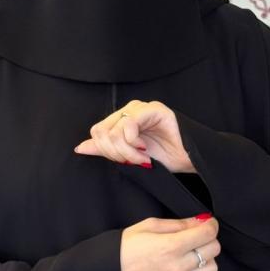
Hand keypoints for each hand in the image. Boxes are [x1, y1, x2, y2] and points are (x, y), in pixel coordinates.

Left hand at [73, 99, 194, 172]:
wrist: (189, 159)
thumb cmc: (164, 156)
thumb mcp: (128, 156)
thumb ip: (105, 150)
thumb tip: (80, 147)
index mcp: (121, 119)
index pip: (97, 131)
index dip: (106, 151)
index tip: (123, 161)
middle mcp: (129, 110)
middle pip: (102, 131)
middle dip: (115, 153)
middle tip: (133, 161)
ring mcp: (141, 108)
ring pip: (114, 130)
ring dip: (127, 152)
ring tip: (141, 157)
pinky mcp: (153, 109)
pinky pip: (129, 124)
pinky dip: (133, 143)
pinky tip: (145, 148)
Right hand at [120, 215, 220, 270]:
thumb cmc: (126, 247)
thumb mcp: (150, 225)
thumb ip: (179, 224)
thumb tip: (199, 221)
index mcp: (171, 246)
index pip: (208, 233)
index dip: (210, 224)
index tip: (206, 222)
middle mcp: (178, 266)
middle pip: (213, 249)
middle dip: (208, 238)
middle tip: (197, 235)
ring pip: (212, 268)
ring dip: (207, 258)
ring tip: (193, 253)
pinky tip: (189, 268)